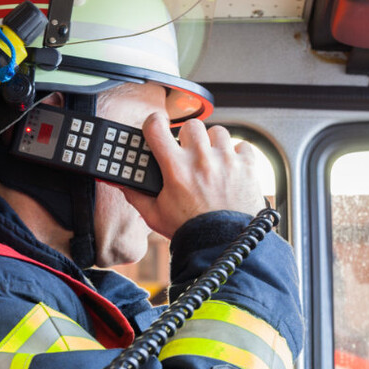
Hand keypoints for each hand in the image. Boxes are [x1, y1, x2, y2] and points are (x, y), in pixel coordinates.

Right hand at [122, 113, 265, 238]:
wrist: (221, 245)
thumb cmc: (189, 231)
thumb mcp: (154, 215)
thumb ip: (135, 195)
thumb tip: (120, 183)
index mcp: (176, 169)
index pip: (156, 127)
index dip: (153, 122)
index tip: (156, 127)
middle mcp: (201, 160)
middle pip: (191, 125)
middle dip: (188, 137)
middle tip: (188, 153)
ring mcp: (226, 161)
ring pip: (218, 132)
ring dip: (213, 144)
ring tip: (211, 162)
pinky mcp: (247, 167)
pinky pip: (242, 146)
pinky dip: (236, 155)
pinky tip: (230, 169)